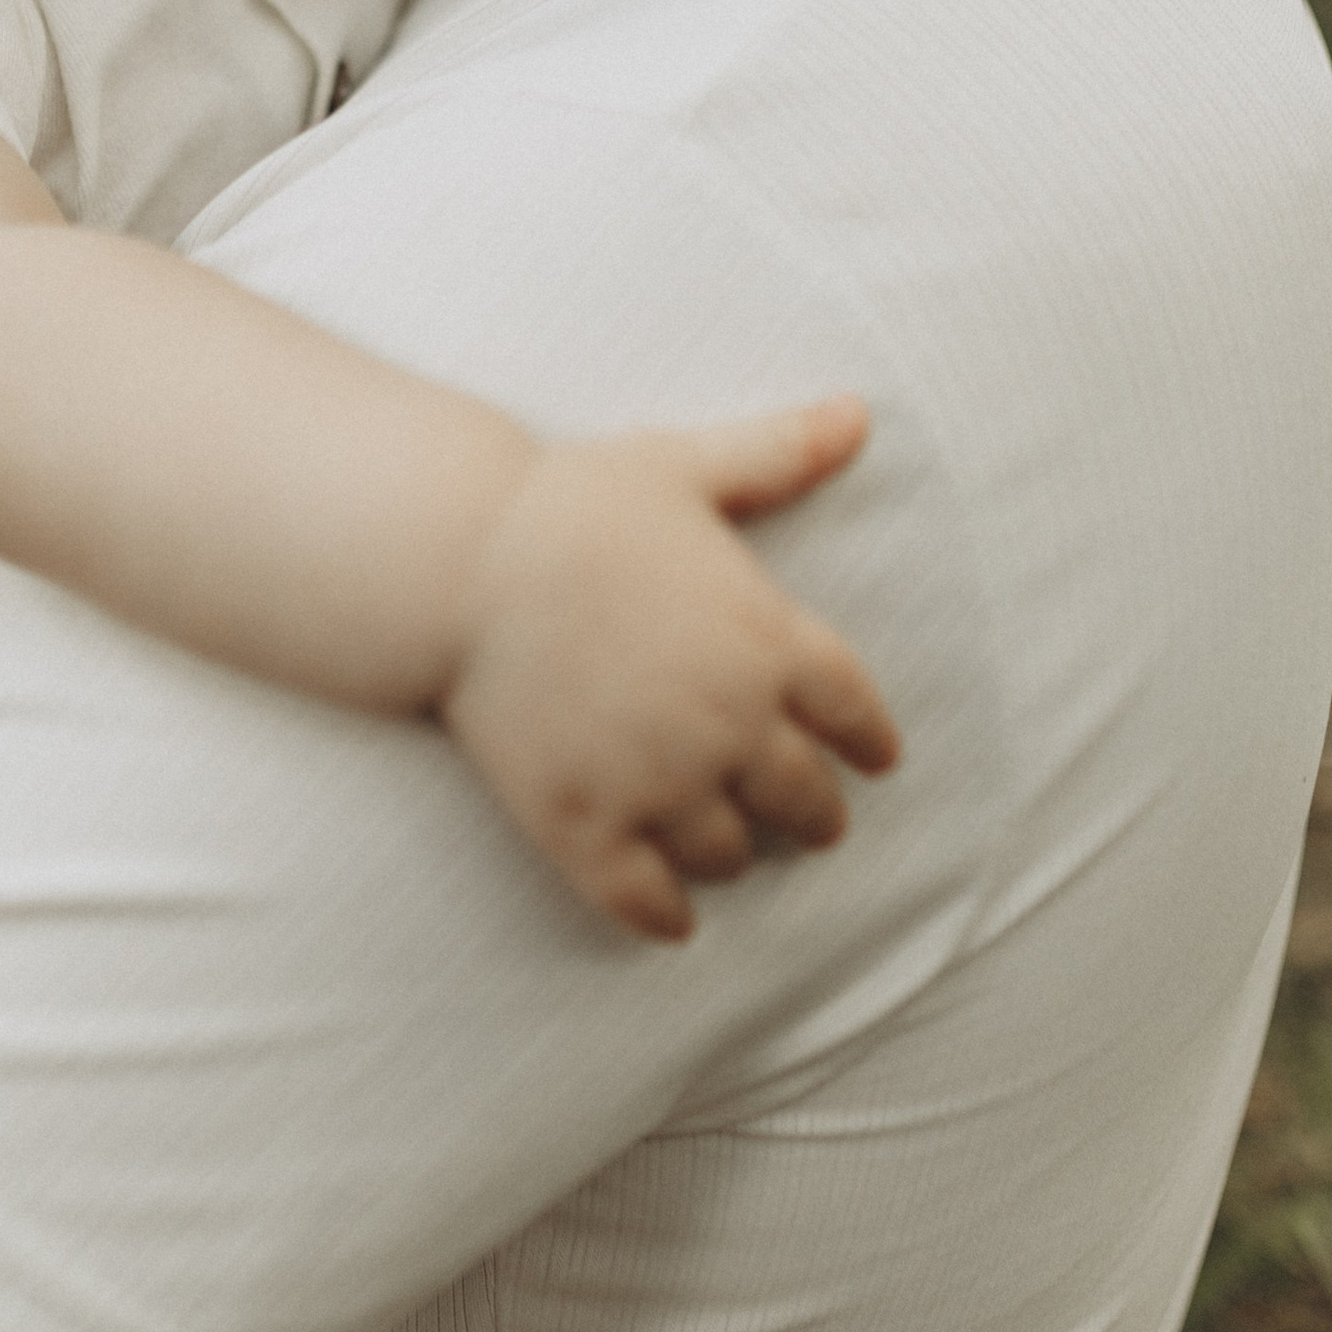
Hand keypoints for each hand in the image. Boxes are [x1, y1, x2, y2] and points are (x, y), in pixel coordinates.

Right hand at [441, 400, 897, 939]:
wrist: (459, 560)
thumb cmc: (571, 502)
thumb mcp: (685, 467)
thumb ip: (778, 453)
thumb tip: (857, 411)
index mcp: (767, 640)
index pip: (854, 714)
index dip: (867, 743)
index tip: (872, 762)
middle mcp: (730, 724)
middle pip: (805, 799)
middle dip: (812, 813)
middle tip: (810, 822)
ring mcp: (659, 783)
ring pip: (730, 853)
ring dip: (736, 855)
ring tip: (729, 852)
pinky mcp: (586, 827)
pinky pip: (647, 902)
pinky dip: (666, 917)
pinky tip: (671, 919)